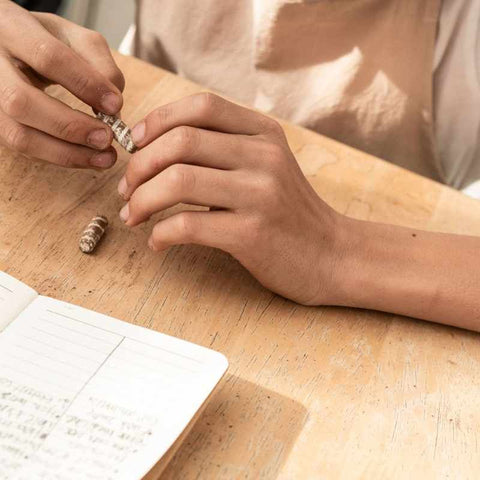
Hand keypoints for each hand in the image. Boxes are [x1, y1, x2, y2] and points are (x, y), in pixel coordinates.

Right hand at [0, 1, 123, 167]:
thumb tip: (113, 106)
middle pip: (22, 101)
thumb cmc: (47, 44)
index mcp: (12, 28)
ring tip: (104, 157)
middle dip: (71, 126)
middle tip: (107, 138)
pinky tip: (88, 157)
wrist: (12, 50)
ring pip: (18, 133)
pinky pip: (24, 148)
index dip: (85, 84)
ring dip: (67, 152)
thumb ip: (100, 65)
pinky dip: (60, 156)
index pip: (47, 56)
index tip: (115, 105)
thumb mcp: (76, 40)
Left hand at [117, 93, 346, 304]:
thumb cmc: (289, 213)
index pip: (201, 106)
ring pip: (178, 179)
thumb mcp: (268, 166)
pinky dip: (161, 233)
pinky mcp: (252, 233)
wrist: (331, 255)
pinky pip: (188, 225)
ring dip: (142, 198)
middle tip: (126, 189)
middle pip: (181, 140)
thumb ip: (226, 149)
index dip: (158, 120)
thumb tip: (158, 147)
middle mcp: (264, 156)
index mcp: (264, 134)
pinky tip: (157, 242)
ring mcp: (261, 194)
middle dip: (139, 165)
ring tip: (133, 214)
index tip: (135, 145)